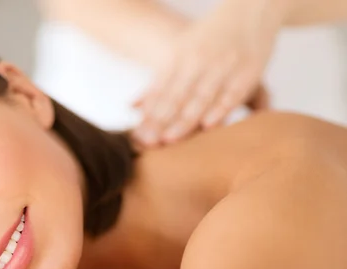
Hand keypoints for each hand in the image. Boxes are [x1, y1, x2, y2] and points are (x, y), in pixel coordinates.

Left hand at [133, 1, 279, 145]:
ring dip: (185, 121)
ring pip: (200, 98)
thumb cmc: (208, 40)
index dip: (147, 114)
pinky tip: (208, 127)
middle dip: (161, 121)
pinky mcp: (248, 72)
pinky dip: (220, 110)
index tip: (135, 136)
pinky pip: (232, 94)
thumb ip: (158, 83)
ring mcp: (223, 66)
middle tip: (147, 143)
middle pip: (176, 97)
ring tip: (170, 140)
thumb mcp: (180, 54)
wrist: (250, 10)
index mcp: (179, 57)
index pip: (159, 91)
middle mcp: (198, 61)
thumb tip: (131, 106)